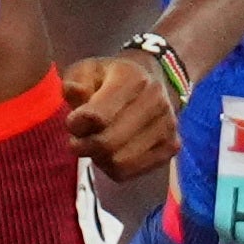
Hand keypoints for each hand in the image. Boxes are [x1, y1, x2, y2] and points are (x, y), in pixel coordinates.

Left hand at [60, 52, 178, 175]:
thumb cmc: (110, 78)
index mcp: (133, 78)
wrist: (154, 80)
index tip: (72, 121)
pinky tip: (112, 151)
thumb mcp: (86, 71)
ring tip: (97, 142)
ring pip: (118, 162)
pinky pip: (130, 172)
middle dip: (84, 145)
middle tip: (78, 139)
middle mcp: (155, 101)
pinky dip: (113, 167)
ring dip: (98, 158)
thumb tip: (75, 92)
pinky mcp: (171, 146)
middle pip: (107, 144)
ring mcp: (167, 125)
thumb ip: (75, 82)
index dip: (76, 124)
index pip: (97, 116)